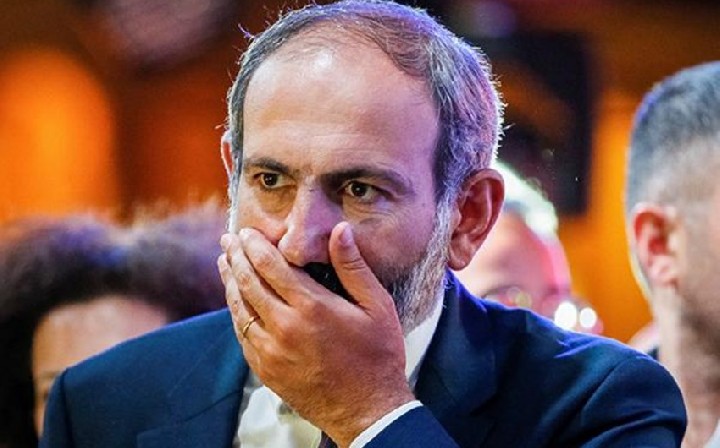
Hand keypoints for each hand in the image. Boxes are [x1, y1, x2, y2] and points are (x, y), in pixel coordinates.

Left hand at [217, 223, 413, 446]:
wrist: (367, 411)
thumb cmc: (378, 355)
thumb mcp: (377, 306)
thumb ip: (354, 267)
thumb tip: (340, 230)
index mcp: (311, 307)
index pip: (271, 266)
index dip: (255, 245)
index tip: (246, 232)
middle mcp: (285, 327)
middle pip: (249, 283)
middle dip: (237, 257)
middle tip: (228, 240)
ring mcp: (271, 351)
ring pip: (240, 309)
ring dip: (230, 282)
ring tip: (225, 263)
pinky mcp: (266, 370)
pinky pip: (242, 335)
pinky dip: (236, 313)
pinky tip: (236, 302)